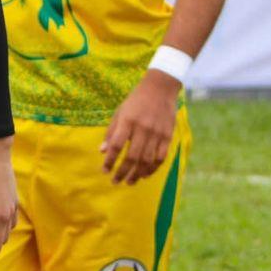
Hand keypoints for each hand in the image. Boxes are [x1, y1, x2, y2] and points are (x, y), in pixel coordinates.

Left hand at [102, 69, 179, 184]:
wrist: (160, 89)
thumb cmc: (135, 101)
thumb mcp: (119, 112)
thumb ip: (111, 132)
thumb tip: (102, 151)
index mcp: (127, 121)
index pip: (116, 145)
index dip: (109, 160)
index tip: (104, 171)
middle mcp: (142, 129)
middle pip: (132, 156)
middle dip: (123, 172)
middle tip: (115, 181)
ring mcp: (157, 133)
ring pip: (147, 160)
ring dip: (137, 174)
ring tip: (129, 182)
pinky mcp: (168, 136)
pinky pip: (161, 157)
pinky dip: (153, 168)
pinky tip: (145, 174)